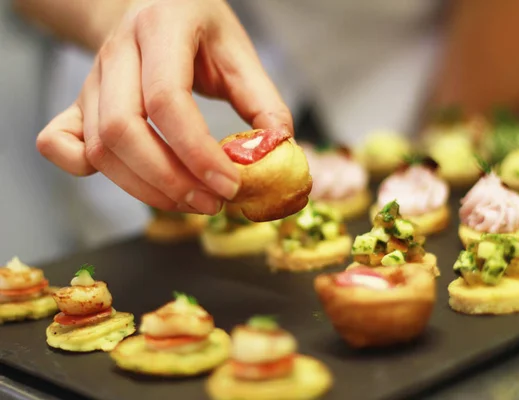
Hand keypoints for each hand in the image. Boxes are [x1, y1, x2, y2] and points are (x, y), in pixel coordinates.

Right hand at [36, 0, 292, 214]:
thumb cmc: (200, 30)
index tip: (229, 184)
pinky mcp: (80, 101)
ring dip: (145, 189)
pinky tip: (130, 181)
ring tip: (191, 202)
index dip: (196, 152)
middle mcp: (118, 51)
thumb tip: (277, 152)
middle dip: (170, 181)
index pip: (167, 100)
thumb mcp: (239, 52)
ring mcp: (92, 78)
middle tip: (212, 203)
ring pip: (99, 147)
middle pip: (123, 131)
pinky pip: (58, 142)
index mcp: (162, 28)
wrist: (154, 4)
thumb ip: (263, 101)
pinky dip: (81, 169)